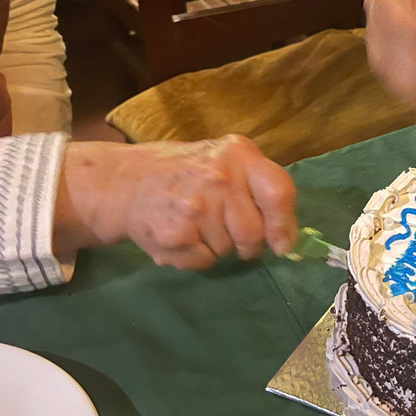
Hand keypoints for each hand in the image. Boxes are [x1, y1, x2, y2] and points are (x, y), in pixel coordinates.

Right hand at [54, 135, 296, 269]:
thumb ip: (259, 189)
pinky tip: (181, 235)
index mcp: (238, 153)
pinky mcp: (175, 233)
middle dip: (247, 244)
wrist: (127, 181)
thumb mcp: (226, 161)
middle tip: (228, 232)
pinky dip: (196, 257)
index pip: (279, 192)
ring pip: (228, 250)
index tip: (281, 244)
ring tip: (196, 224)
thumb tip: (288, 240)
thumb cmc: (188, 172)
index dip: (284, 225)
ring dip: (218, 247)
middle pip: (254, 233)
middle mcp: (220, 176)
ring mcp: (196, 206)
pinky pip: (204, 261)